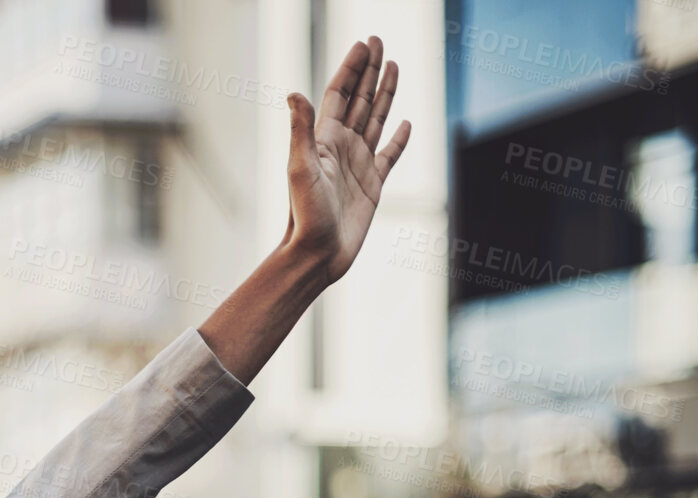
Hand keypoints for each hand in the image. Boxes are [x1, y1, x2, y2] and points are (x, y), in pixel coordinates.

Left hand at [283, 35, 410, 284]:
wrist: (316, 255)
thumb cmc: (304, 216)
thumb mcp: (300, 169)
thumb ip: (300, 130)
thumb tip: (293, 93)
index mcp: (325, 140)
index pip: (341, 94)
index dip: (352, 67)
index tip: (364, 43)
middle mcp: (341, 148)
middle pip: (359, 100)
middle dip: (369, 71)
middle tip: (379, 42)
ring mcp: (358, 165)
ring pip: (375, 120)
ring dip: (384, 94)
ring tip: (393, 66)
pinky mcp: (373, 185)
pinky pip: (390, 155)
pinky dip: (399, 138)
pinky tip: (404, 123)